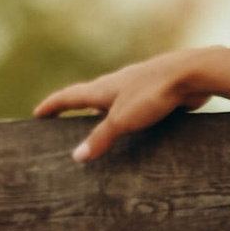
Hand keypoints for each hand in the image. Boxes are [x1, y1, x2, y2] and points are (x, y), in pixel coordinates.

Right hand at [32, 50, 200, 162]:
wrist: (191, 74)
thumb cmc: (153, 94)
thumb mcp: (122, 120)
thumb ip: (100, 138)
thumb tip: (76, 156)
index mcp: (102, 88)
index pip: (69, 96)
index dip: (52, 105)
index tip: (38, 113)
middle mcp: (117, 84)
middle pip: (88, 95)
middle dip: (74, 106)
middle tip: (61, 117)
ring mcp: (137, 86)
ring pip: (112, 99)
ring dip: (100, 110)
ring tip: (94, 123)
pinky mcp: (155, 92)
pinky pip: (134, 105)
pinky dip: (125, 114)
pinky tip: (134, 123)